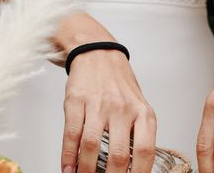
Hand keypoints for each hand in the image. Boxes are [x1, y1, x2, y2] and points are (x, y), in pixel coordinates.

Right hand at [62, 49, 155, 172]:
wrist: (99, 54)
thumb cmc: (120, 86)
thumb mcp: (138, 107)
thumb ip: (138, 135)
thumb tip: (133, 169)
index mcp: (143, 113)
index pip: (145, 151)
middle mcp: (123, 109)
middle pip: (117, 155)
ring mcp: (99, 104)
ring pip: (92, 147)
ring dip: (85, 171)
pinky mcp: (77, 101)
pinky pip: (72, 134)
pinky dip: (68, 156)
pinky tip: (68, 169)